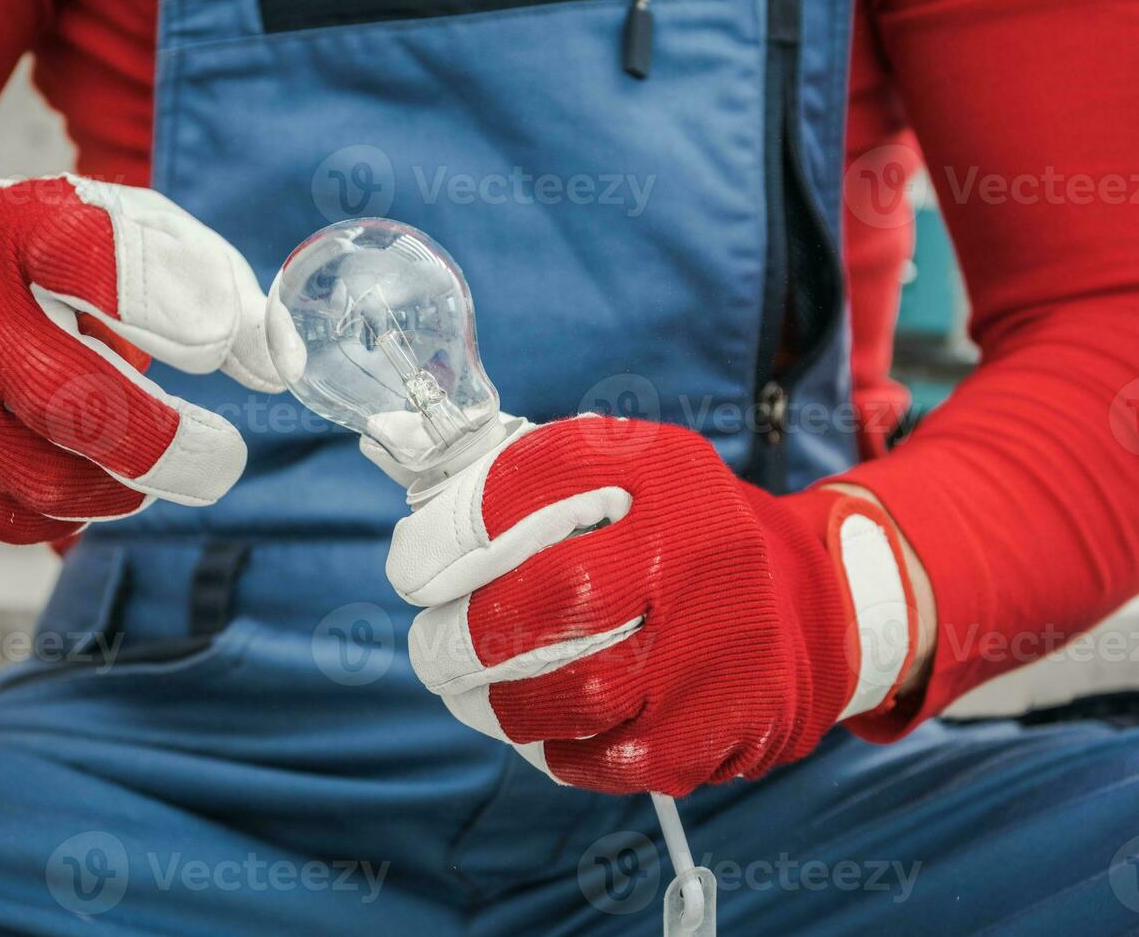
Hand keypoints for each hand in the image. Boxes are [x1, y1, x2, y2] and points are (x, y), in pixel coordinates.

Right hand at [0, 175, 281, 542]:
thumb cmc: (21, 258)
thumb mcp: (109, 227)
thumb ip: (208, 279)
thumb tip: (279, 367)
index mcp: (17, 231)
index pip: (94, 256)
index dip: (169, 304)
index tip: (216, 347)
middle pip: (74, 404)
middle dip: (169, 449)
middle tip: (223, 460)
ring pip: (44, 485)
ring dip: (120, 491)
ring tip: (147, 467)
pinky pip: (3, 517)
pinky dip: (61, 515)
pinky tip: (78, 478)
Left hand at [381, 415, 916, 795]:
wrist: (810, 603)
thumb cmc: (673, 533)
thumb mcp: (613, 471)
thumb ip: (506, 466)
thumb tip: (389, 442)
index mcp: (660, 468)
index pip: (532, 480)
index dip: (450, 529)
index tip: (414, 566)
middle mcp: (697, 547)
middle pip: (551, 599)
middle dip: (461, 635)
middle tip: (432, 647)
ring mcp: (717, 642)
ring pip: (573, 693)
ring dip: (494, 702)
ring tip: (468, 691)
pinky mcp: (725, 724)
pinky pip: (609, 757)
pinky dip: (554, 750)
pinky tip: (541, 729)